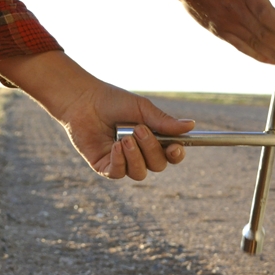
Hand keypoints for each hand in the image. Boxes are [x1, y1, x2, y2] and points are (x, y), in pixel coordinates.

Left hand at [62, 80, 193, 180]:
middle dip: (150, 149)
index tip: (175, 147)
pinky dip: (119, 161)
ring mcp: (123, 162)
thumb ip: (164, 121)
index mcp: (153, 139)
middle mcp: (140, 154)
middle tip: (139, 130)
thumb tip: (191, 125)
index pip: (171, 155)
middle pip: (158, 165)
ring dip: (135, 156)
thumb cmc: (113, 102)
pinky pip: (118, 173)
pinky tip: (114, 147)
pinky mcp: (105, 167)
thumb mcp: (142, 109)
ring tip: (123, 138)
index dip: (176, 155)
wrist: (83, 101)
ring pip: (139, 173)